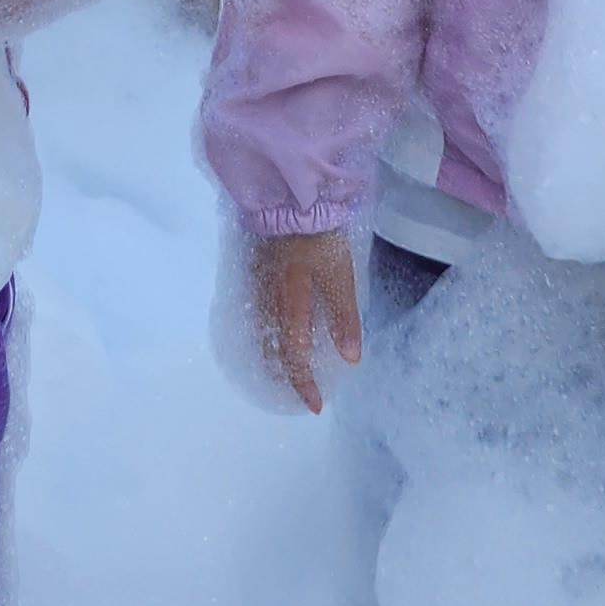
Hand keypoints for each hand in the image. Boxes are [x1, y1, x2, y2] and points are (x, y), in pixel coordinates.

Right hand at [251, 227, 361, 411]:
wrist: (286, 199)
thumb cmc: (316, 238)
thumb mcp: (338, 276)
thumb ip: (344, 317)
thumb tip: (349, 359)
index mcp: (289, 308)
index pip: (294, 358)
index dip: (304, 384)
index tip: (315, 406)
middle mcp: (267, 305)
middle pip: (271, 353)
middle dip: (285, 377)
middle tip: (301, 393)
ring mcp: (257, 290)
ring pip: (261, 338)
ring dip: (274, 360)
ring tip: (288, 371)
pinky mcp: (254, 276)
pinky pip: (256, 319)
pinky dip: (266, 338)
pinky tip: (274, 336)